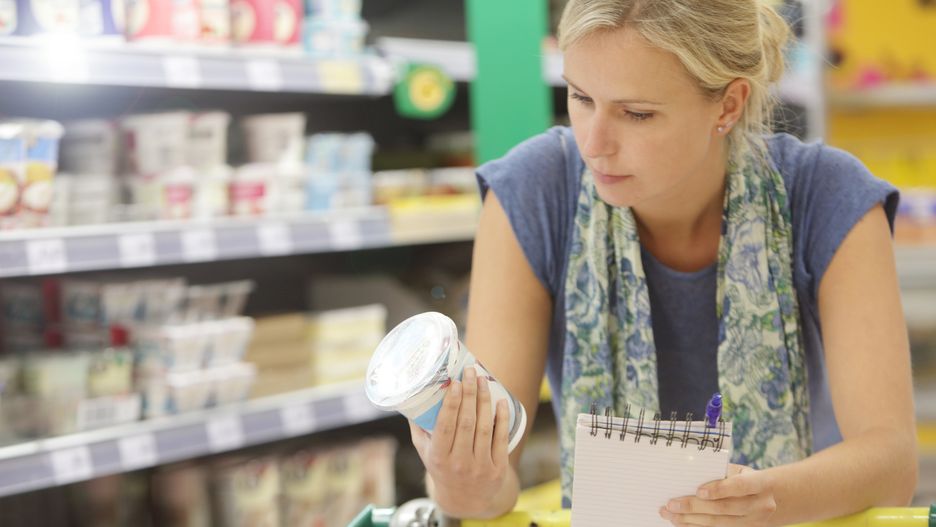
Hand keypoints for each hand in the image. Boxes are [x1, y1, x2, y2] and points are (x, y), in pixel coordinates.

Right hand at [408, 366, 511, 517]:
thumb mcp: (425, 451)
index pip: (446, 426)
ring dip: (485, 401)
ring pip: (485, 428)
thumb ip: (418, 426)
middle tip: (471, 372)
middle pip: (466, 423)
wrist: (465, 499)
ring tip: (484, 380)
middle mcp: (459, 463)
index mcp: (439, 457)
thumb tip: (412, 393)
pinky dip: (502, 418)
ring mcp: (480, 467)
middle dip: (470, 394)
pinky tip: (501, 401)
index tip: (455, 382)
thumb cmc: (442, 466)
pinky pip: (501, 439)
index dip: (451, 403)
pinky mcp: (498, 469)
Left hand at [659, 464, 777, 526]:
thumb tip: (688, 476)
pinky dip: (698, 526)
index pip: (740, 486)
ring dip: (691, 520)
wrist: (771, 498)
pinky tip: (682, 523)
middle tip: (671, 504)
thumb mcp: (739, 471)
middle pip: (725, 508)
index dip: (719, 489)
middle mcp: (761, 506)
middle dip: (694, 507)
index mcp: (760, 484)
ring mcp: (754, 523)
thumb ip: (720, 473)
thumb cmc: (745, 479)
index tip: (698, 491)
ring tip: (670, 515)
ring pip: (719, 524)